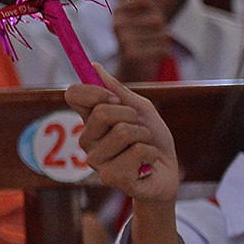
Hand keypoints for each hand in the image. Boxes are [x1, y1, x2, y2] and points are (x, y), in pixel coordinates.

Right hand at [65, 68, 179, 204]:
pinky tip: (147, 165)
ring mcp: (97, 161)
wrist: (169, 174)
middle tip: (139, 129)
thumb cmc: (154, 142)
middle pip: (102, 112)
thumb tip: (94, 66)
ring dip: (145, 137)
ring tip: (145, 149)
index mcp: (90, 121)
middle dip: (131, 116)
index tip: (114, 98)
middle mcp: (87, 140)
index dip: (95, 91)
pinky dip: (151, 154)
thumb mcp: (141, 110)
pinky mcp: (112, 177)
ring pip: (123, 132)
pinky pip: (137, 152)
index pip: (74, 95)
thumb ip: (118, 91)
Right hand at [110, 0, 170, 80]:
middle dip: (161, 29)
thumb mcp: (146, 17)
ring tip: (150, 48)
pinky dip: (163, 53)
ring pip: (162, 34)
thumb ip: (154, 0)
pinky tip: (152, 56)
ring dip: (163, 42)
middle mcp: (117, 23)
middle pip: (157, 18)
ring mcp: (123, 39)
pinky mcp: (132, 54)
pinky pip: (163, 49)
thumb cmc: (141, 40)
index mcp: (118, 11)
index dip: (154, 9)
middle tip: (150, 38)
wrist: (131, 69)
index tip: (146, 19)